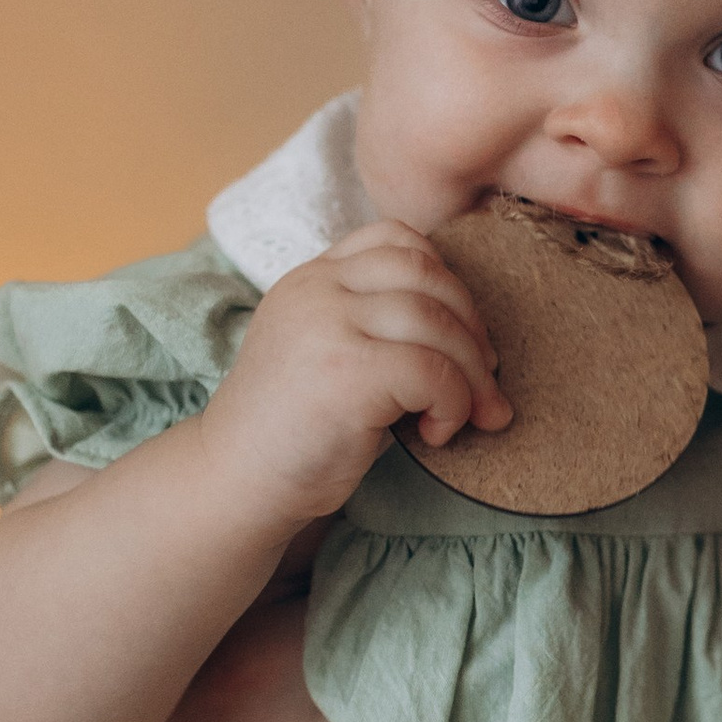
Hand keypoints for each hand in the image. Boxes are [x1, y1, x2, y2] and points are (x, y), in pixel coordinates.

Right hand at [199, 222, 511, 524]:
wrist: (238, 483)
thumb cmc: (296, 432)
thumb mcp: (329, 353)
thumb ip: (376, 324)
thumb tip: (477, 337)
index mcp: (311, 277)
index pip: (395, 238)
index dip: (444, 280)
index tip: (455, 334)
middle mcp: (317, 289)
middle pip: (427, 274)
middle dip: (472, 327)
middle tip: (484, 379)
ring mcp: (328, 324)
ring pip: (438, 321)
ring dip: (472, 374)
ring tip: (471, 415)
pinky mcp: (346, 371)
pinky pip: (434, 371)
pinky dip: (454, 404)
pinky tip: (435, 433)